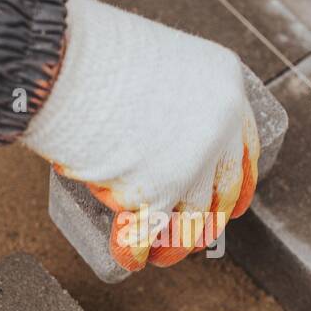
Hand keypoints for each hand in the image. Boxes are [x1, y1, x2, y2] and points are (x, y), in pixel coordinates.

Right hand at [26, 0, 259, 270]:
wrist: (64, 60)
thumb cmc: (91, 53)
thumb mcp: (153, 63)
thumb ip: (166, 102)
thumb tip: (154, 143)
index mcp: (224, 86)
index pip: (246, 148)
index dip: (238, 183)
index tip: (232, 204)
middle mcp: (219, 126)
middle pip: (223, 191)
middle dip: (204, 221)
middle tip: (188, 235)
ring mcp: (191, 161)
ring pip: (191, 219)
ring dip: (172, 244)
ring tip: (155, 252)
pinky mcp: (159, 191)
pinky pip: (150, 231)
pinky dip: (135, 250)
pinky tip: (129, 256)